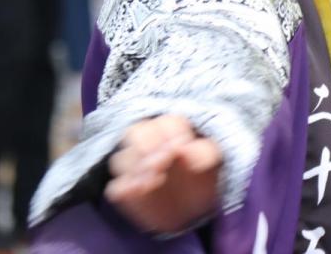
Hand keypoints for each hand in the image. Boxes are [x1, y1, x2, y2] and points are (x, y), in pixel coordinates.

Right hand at [106, 115, 222, 234]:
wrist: (196, 209)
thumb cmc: (205, 177)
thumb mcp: (215, 162)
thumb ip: (205, 152)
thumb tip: (187, 151)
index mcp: (171, 129)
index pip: (165, 122)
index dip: (172, 133)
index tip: (180, 147)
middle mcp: (147, 143)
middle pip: (134, 133)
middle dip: (146, 146)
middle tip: (163, 162)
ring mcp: (134, 167)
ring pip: (120, 159)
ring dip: (135, 167)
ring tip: (154, 180)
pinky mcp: (126, 191)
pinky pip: (115, 188)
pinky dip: (124, 189)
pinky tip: (140, 191)